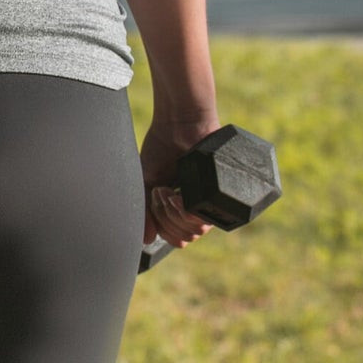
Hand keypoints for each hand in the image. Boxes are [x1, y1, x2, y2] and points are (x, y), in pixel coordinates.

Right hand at [140, 116, 218, 251]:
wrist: (179, 123)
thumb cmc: (162, 146)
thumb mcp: (147, 181)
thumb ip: (145, 211)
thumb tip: (146, 240)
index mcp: (182, 205)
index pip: (175, 235)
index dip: (162, 227)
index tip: (153, 200)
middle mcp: (198, 205)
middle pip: (184, 236)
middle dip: (165, 219)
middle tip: (159, 192)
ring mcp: (209, 200)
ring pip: (194, 231)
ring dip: (172, 214)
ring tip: (167, 190)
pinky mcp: (218, 193)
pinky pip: (203, 219)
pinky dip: (184, 212)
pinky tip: (177, 195)